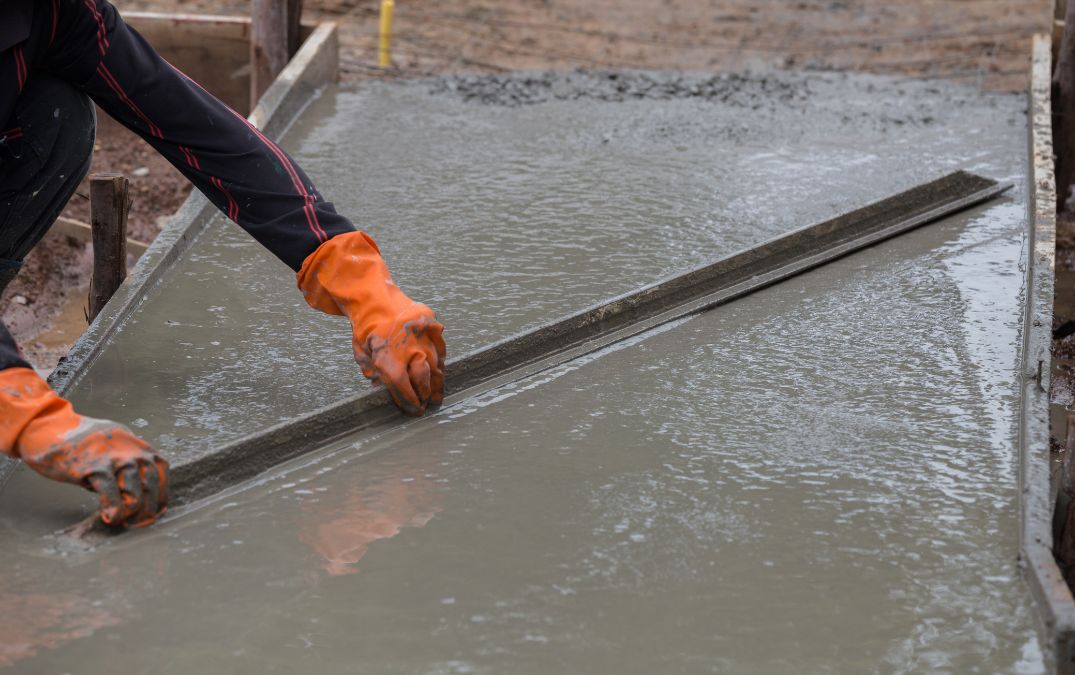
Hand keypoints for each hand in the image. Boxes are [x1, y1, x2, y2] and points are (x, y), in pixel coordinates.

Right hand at [0, 368, 168, 526]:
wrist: (50, 430)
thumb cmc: (84, 445)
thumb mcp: (117, 447)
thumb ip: (130, 466)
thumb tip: (141, 497)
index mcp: (139, 446)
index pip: (161, 474)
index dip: (159, 496)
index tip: (154, 512)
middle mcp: (132, 451)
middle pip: (152, 486)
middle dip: (147, 510)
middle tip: (137, 523)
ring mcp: (114, 458)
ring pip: (136, 494)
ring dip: (131, 513)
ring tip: (122, 520)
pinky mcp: (95, 467)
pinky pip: (111, 494)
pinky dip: (114, 510)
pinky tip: (109, 517)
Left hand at [356, 310, 445, 414]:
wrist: (374, 298)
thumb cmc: (365, 329)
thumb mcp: (362, 355)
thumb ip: (375, 374)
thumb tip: (385, 391)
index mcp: (388, 356)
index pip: (403, 386)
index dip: (409, 400)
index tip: (413, 410)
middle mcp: (409, 348)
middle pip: (423, 378)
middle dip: (425, 395)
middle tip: (425, 405)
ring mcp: (423, 336)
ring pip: (436, 366)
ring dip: (437, 384)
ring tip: (436, 397)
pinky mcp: (432, 326)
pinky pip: (440, 349)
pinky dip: (440, 363)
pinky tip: (439, 374)